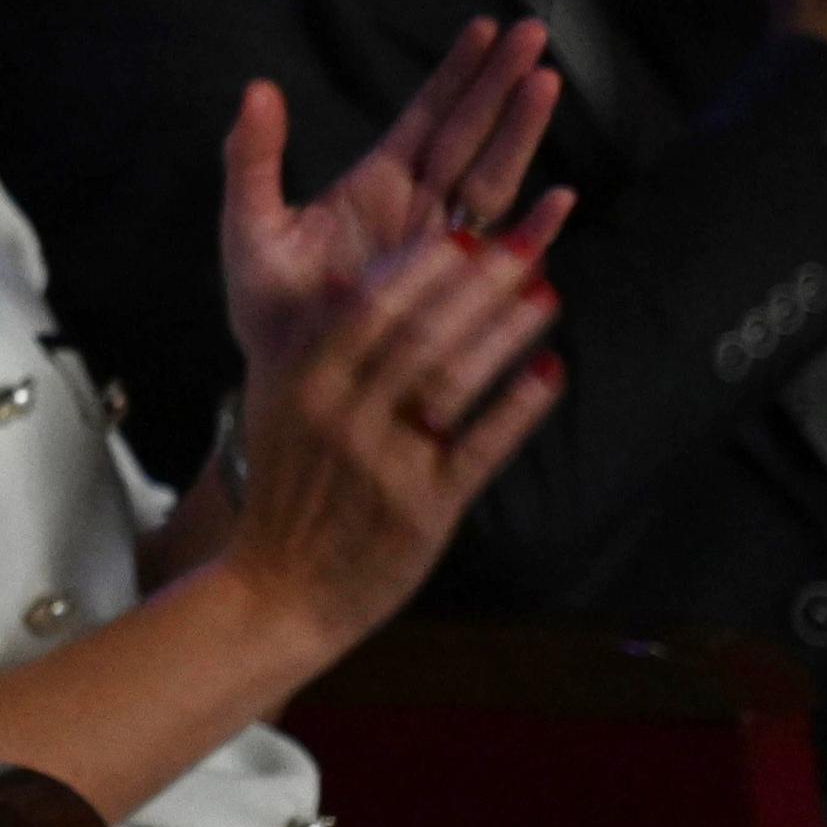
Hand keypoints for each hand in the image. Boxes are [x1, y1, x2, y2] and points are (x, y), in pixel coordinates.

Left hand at [217, 23, 564, 391]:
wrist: (284, 378)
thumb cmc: (270, 308)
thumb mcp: (250, 228)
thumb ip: (251, 159)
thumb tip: (257, 88)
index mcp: (375, 182)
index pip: (426, 115)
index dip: (455, 73)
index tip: (486, 28)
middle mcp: (417, 206)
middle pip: (468, 133)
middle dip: (500, 84)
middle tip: (534, 34)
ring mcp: (441, 245)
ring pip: (490, 177)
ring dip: (519, 132)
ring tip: (545, 83)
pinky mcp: (454, 290)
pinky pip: (500, 252)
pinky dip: (531, 228)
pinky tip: (558, 199)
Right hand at [217, 227, 571, 662]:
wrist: (277, 592)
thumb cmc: (286, 495)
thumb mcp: (276, 413)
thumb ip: (309, 351)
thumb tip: (341, 282)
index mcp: (301, 386)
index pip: (368, 308)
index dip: (422, 268)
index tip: (466, 234)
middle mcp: (341, 417)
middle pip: (419, 335)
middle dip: (477, 286)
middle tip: (525, 247)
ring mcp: (383, 463)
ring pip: (453, 381)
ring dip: (505, 333)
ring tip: (546, 295)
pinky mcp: (424, 508)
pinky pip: (482, 446)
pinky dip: (520, 406)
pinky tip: (550, 371)